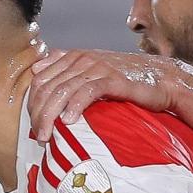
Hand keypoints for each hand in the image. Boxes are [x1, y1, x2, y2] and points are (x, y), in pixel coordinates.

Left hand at [28, 49, 183, 140]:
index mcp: (73, 57)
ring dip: (52, 115)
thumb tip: (39, 83)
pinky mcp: (112, 79)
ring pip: (63, 90)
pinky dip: (75, 106)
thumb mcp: (91, 77)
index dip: (33, 103)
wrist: (160, 80)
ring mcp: (97, 68)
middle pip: (49, 86)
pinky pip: (87, 91)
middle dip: (40, 114)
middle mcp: (82, 59)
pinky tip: (68, 121)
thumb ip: (67, 78)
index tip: (34, 125)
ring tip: (49, 135)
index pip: (40, 79)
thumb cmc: (124, 82)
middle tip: (39, 136)